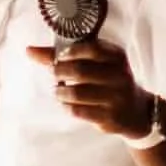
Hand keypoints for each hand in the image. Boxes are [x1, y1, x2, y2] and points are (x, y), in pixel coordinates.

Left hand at [28, 34, 155, 139]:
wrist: (135, 111)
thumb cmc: (107, 81)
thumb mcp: (95, 63)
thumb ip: (63, 55)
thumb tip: (29, 50)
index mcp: (116, 56)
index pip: (91, 48)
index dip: (70, 52)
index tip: (60, 57)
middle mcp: (119, 75)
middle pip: (80, 71)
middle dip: (59, 72)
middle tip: (54, 75)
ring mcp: (116, 97)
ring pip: (77, 93)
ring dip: (61, 92)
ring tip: (59, 91)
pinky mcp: (110, 117)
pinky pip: (79, 111)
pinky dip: (67, 107)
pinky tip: (67, 104)